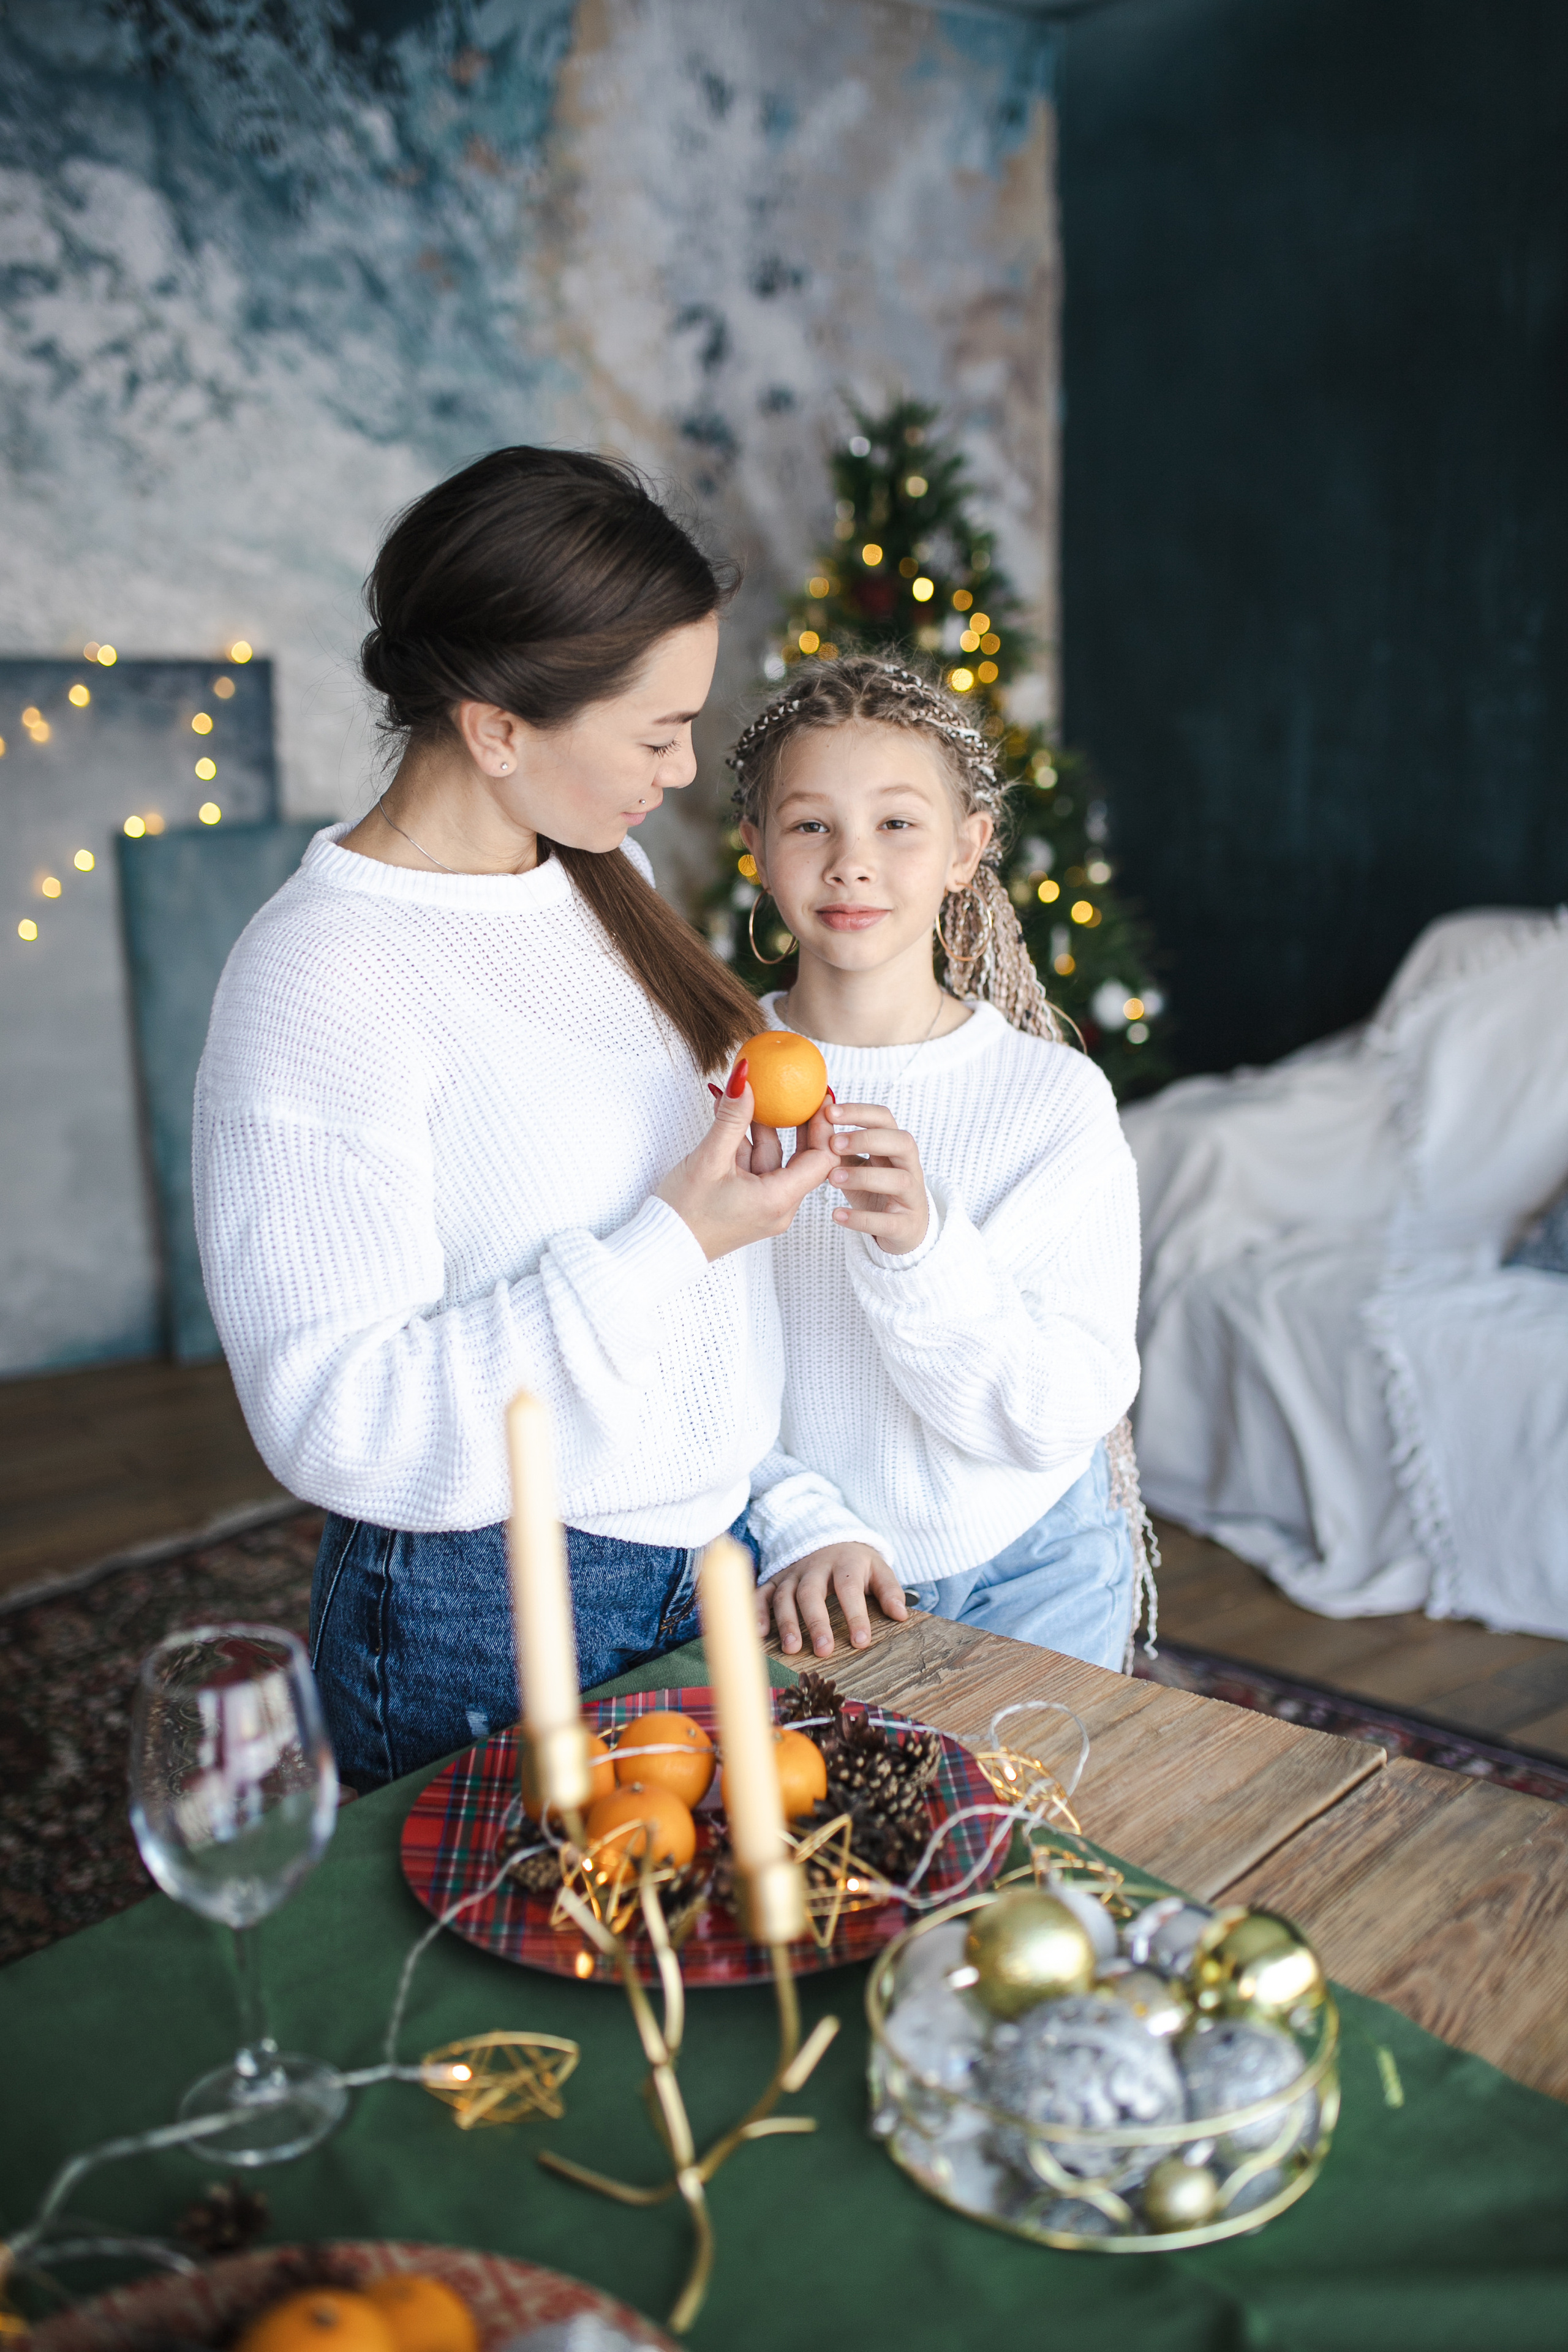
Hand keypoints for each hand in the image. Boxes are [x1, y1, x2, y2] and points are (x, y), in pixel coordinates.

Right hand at [657, 1059, 831, 1260]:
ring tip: (743, 1095)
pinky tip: (730, 1117)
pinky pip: (757, 1166)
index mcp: (778, 1200)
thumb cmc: (685, 1213)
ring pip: (774, 1157)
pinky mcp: (750, 1202)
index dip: (824, 1126)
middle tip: (793, 1089)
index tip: (818, 1097)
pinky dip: (746, 1142)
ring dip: (761, 1127)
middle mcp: (779, 1206)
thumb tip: (745, 1080)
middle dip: (795, 1121)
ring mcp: (765, 1205)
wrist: (664, 1246)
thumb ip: (731, 1119)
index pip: (822, 1158)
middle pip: (802, 1156)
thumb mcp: (709, 1159)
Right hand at [757, 1543, 908, 1657]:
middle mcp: (815, 1568)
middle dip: (816, 1622)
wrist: (829, 1537)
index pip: (849, 1589)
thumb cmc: (856, 1563)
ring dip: (786, 1622)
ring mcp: (792, 1574)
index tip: (861, 1640)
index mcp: (844, 1564)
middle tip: (824, 1650)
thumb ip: (890, 1590)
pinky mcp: (776, 1580)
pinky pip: (762, 1593)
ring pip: (785, 1596)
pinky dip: (757, 1611)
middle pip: (812, 1593)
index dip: (855, 1615)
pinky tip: (759, 1633)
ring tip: (792, 1648)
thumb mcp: (879, 1569)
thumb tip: (901, 1615)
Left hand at [821, 1101, 930, 1254]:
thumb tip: (814, 1117)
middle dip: (867, 1139)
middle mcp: (909, 1167)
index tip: (829, 1112)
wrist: (902, 1229)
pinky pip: (888, 1221)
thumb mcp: (856, 1164)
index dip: (860, 1112)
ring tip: (832, 1179)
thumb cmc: (875, 1190)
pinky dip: (861, 1219)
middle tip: (833, 1143)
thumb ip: (838, 1146)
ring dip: (864, 1177)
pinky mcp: (906, 1226)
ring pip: (899, 1180)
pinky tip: (836, 1214)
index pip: (885, 1119)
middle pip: (902, 1142)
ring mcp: (911, 1197)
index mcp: (895, 1147)